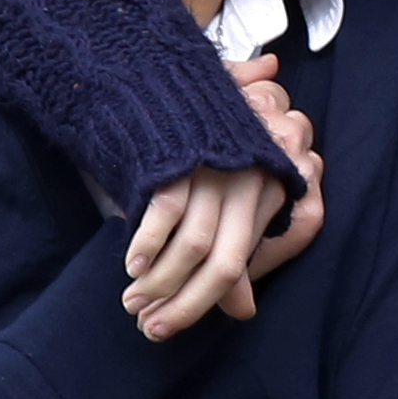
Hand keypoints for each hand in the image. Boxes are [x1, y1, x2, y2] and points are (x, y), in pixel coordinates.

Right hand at [123, 56, 321, 336]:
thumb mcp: (228, 182)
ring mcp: (216, 169)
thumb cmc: (200, 129)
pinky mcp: (182, 158)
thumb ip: (234, 252)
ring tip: (134, 303)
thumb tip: (245, 312)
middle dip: (185, 307)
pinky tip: (130, 264)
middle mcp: (249, 182)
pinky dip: (146, 245)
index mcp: (267, 188)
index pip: (242, 263)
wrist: (167, 68)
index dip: (209, 301)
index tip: (179, 320)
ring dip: (159, 284)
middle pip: (224, 266)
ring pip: (194, 248)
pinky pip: (166, 213)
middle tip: (153, 330)